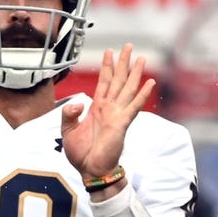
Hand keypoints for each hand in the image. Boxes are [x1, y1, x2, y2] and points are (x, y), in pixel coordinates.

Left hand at [60, 45, 154, 179]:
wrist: (90, 170)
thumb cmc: (81, 154)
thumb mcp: (67, 131)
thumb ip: (69, 114)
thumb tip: (78, 101)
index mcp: (96, 108)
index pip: (103, 82)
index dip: (106, 67)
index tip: (109, 51)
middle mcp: (109, 108)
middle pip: (118, 80)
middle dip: (123, 63)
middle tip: (128, 46)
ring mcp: (117, 114)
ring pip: (127, 88)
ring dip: (134, 73)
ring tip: (141, 58)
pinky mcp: (122, 123)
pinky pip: (134, 106)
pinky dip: (142, 94)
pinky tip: (150, 82)